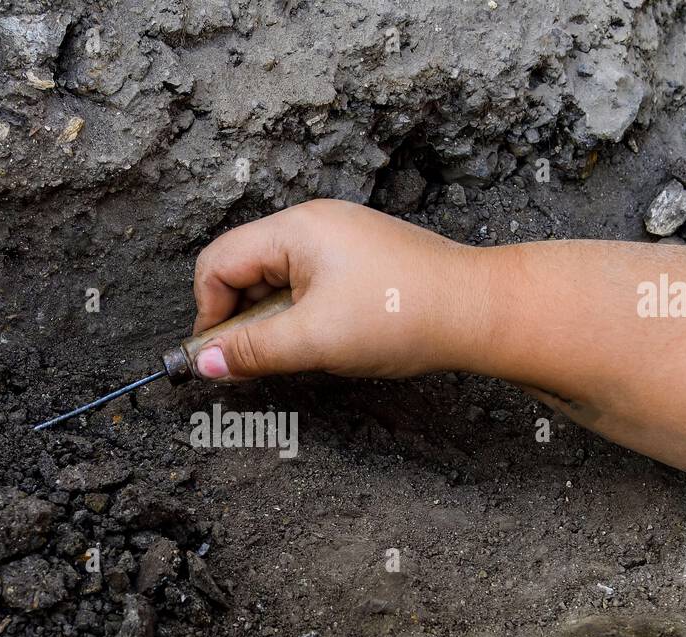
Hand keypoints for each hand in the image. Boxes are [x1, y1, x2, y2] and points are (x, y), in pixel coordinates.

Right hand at [190, 199, 493, 379]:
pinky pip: (308, 283)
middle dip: (241, 316)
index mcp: (295, 229)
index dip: (209, 312)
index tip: (220, 356)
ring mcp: (339, 238)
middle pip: (245, 267)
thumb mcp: (315, 340)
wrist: (479, 310)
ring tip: (301, 350)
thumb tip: (205, 364)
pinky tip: (326, 339)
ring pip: (277, 279)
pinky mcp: (359, 258)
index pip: (219, 262)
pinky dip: (302, 313)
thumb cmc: (402, 315)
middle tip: (257, 360)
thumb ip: (254, 351)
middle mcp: (313, 223)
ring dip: (273, 319)